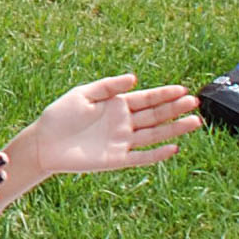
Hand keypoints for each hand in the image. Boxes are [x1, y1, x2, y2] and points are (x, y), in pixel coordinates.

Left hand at [17, 75, 200, 180]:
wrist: (44, 143)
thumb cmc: (60, 116)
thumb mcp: (83, 94)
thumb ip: (108, 86)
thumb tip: (134, 78)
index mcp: (117, 104)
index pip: (146, 98)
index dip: (164, 94)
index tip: (182, 89)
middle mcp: (123, 123)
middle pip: (155, 115)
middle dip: (175, 109)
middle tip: (195, 102)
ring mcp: (121, 142)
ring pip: (154, 135)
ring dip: (174, 129)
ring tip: (195, 122)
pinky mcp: (116, 159)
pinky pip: (141, 157)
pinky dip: (157, 154)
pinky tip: (173, 148)